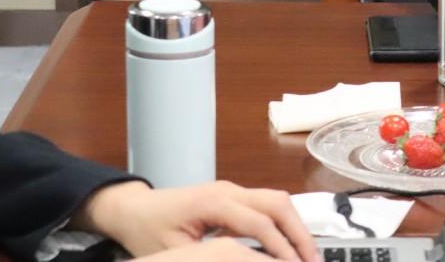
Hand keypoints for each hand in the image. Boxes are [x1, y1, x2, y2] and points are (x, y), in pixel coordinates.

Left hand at [71, 180, 319, 261]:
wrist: (132, 208)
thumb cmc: (146, 231)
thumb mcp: (173, 254)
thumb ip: (210, 259)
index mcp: (213, 202)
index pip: (260, 222)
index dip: (281, 247)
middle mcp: (229, 190)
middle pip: (278, 203)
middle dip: (299, 233)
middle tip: (313, 261)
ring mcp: (233, 190)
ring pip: (278, 201)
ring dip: (295, 226)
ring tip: (305, 256)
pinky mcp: (234, 196)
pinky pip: (267, 205)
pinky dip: (283, 224)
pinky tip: (287, 247)